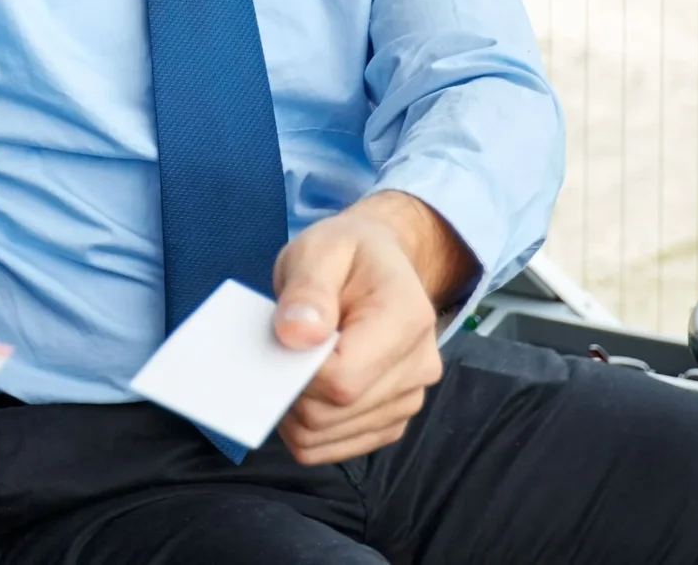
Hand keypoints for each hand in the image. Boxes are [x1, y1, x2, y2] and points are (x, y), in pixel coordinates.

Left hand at [269, 192, 473, 464]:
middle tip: (278, 350)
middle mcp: (419, 367)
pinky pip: (334, 449)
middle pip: (333, 412)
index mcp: (408, 319)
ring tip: (290, 367)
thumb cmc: (347, 254)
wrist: (379, 263)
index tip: (280, 341)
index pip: (343, 378)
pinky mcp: (390, 421)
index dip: (298, 370)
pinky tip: (302, 390)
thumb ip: (307, 290)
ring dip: (293, 412)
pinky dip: (306, 429)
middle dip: (289, 390)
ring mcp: (408, 400)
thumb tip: (295, 337)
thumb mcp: (320, 250)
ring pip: (327, 437)